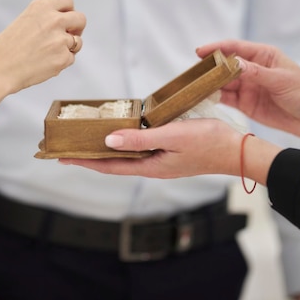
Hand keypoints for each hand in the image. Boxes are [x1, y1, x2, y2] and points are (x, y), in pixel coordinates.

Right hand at [0, 0, 85, 95]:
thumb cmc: (7, 48)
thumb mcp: (25, 20)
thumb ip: (46, 18)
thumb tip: (68, 25)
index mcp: (42, 6)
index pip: (67, 1)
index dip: (68, 11)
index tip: (66, 20)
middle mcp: (54, 19)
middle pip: (80, 19)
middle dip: (77, 28)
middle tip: (69, 36)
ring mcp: (60, 39)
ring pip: (77, 42)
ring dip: (69, 48)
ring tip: (49, 54)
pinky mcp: (63, 58)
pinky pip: (70, 59)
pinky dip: (61, 63)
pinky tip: (44, 64)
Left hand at [60, 118, 279, 183]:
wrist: (237, 150)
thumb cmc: (208, 143)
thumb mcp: (172, 137)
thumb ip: (140, 140)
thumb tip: (108, 142)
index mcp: (150, 166)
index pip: (109, 166)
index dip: (85, 161)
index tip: (62, 157)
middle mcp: (152, 166)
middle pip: (114, 162)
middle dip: (90, 156)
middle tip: (68, 149)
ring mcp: (161, 160)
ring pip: (126, 155)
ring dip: (106, 149)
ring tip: (88, 141)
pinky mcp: (169, 152)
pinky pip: (140, 148)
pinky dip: (125, 142)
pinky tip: (122, 132)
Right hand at [196, 40, 299, 156]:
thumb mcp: (282, 80)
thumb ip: (257, 73)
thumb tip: (234, 64)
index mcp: (263, 56)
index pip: (235, 48)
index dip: (217, 48)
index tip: (200, 52)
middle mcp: (252, 69)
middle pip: (224, 65)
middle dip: (208, 67)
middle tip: (191, 72)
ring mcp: (247, 86)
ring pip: (222, 82)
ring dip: (209, 84)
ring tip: (193, 86)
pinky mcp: (245, 103)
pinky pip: (226, 98)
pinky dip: (214, 97)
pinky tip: (203, 98)